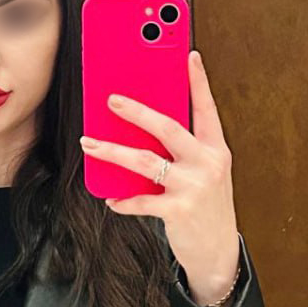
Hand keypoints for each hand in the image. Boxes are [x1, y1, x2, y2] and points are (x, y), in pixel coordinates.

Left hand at [79, 50, 239, 303]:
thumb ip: (184, 151)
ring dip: (112, 151)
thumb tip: (145, 128)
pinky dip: (123, 200)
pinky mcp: (179, 210)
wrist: (218, 251)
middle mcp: (208, 163)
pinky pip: (141, 200)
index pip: (207, 109)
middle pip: (167, 127)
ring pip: (145, 161)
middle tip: (111, 100)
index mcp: (215, 149)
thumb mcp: (205, 173)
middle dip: (136, 110)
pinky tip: (111, 199)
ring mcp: (194, 187)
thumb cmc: (206, 206)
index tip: (190, 55)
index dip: (199, 81)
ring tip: (90, 144)